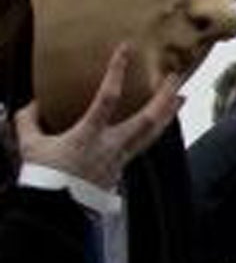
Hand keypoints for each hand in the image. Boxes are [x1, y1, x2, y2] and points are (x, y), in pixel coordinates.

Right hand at [12, 44, 180, 190]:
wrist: (55, 212)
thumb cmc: (43, 178)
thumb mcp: (30, 145)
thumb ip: (29, 120)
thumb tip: (31, 103)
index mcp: (88, 136)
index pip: (107, 99)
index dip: (117, 73)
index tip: (125, 50)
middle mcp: (111, 147)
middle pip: (147, 120)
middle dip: (163, 97)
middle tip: (176, 77)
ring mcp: (120, 160)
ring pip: (152, 135)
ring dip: (168, 115)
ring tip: (181, 97)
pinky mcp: (122, 170)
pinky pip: (142, 146)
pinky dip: (153, 133)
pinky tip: (159, 124)